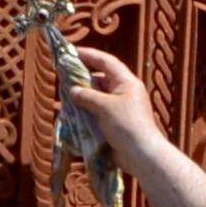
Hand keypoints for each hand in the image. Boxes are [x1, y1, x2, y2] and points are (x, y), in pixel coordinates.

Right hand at [68, 46, 165, 170]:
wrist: (141, 155)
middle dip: (83, 78)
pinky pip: (98, 113)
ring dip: (82, 97)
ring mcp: (120, 109)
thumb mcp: (104, 106)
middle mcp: (124, 93)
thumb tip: (73, 90)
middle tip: (64, 76)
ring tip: (64, 96)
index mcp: (126, 82)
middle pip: (101, 79)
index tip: (72, 51)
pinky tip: (72, 114)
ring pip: (98, 98)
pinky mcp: (116, 124)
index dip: (90, 55)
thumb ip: (87, 95)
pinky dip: (85, 113)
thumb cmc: (126, 125)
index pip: (107, 62)